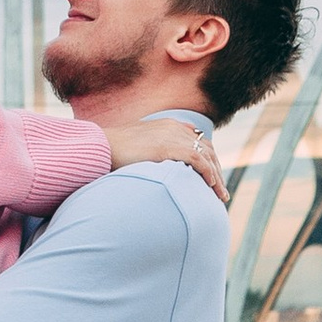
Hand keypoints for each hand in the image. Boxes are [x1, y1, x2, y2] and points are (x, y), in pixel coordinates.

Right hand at [105, 115, 228, 204]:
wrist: (101, 146)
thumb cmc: (115, 150)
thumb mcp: (140, 144)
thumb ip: (155, 148)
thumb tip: (163, 162)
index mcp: (169, 125)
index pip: (199, 141)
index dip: (209, 160)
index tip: (212, 178)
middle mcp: (174, 128)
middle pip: (207, 148)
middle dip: (217, 170)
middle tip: (221, 192)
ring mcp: (171, 136)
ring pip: (205, 155)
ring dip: (216, 177)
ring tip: (220, 195)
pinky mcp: (167, 147)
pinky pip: (196, 159)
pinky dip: (207, 172)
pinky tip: (210, 186)